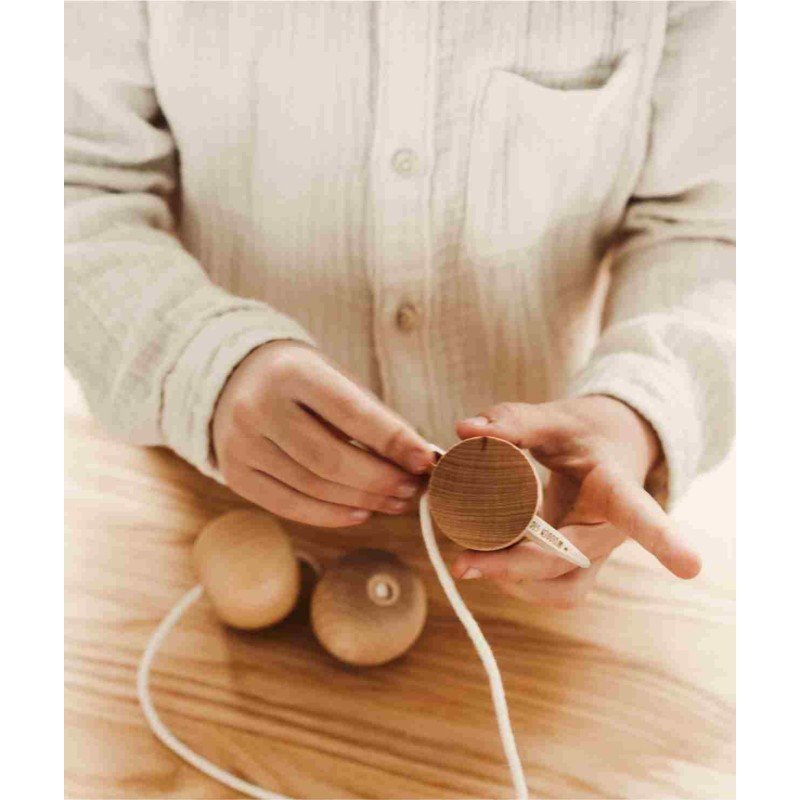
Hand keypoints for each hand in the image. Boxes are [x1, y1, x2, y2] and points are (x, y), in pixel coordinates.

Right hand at [212, 341, 434, 526]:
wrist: (237, 380)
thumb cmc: (304, 381)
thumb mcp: (336, 379)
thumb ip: (373, 417)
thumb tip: (419, 459)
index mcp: (291, 372)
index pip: (350, 413)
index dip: (393, 441)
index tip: (425, 460)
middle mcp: (257, 407)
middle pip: (330, 459)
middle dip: (380, 480)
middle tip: (413, 489)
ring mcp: (240, 444)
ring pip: (312, 487)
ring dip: (362, 501)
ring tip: (395, 502)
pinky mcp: (235, 474)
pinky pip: (289, 506)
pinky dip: (331, 515)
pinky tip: (361, 513)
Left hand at [451, 396, 701, 606]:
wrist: (609, 448)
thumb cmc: (586, 433)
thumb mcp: (554, 419)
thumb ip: (514, 421)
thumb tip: (466, 430)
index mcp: (617, 488)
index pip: (639, 513)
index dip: (661, 539)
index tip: (690, 566)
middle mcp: (610, 529)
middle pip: (575, 563)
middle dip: (518, 568)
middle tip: (465, 564)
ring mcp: (594, 552)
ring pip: (564, 588)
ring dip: (516, 583)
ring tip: (473, 561)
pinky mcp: (577, 563)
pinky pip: (552, 587)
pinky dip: (515, 581)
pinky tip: (486, 560)